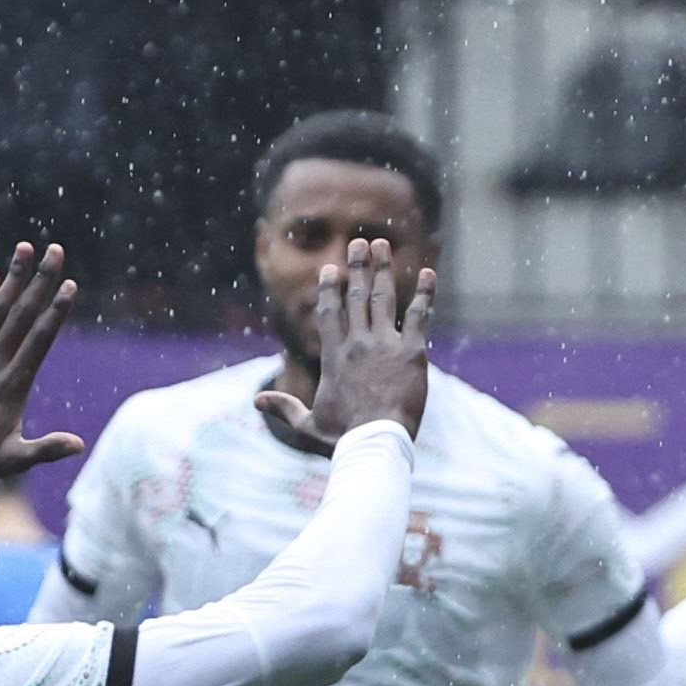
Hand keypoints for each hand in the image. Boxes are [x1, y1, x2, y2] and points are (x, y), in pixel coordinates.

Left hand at [0, 243, 83, 481]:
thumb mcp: (15, 460)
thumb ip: (46, 449)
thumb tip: (79, 445)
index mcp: (13, 384)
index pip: (39, 339)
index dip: (55, 311)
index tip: (70, 285)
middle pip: (21, 314)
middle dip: (40, 280)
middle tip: (55, 250)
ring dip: (13, 278)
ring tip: (25, 248)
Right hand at [296, 236, 433, 442]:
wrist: (374, 442)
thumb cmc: (342, 439)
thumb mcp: (307, 425)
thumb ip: (284, 408)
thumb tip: (256, 401)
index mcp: (333, 357)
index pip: (329, 314)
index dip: (329, 290)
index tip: (330, 270)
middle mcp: (357, 344)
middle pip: (355, 296)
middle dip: (357, 267)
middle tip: (360, 243)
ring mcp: (384, 345)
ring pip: (382, 298)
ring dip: (383, 269)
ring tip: (383, 245)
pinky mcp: (411, 352)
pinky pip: (418, 316)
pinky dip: (425, 294)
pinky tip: (429, 274)